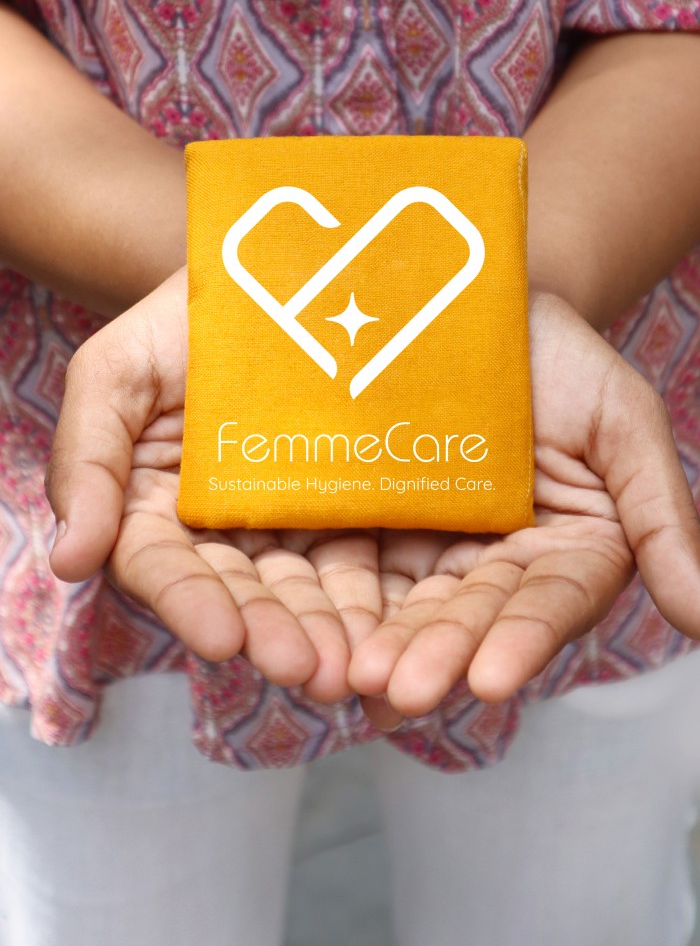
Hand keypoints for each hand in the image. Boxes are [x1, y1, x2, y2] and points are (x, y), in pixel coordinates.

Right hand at [45, 267, 384, 703]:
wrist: (276, 271)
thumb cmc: (181, 321)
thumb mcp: (115, 372)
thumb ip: (86, 460)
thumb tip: (70, 561)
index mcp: (158, 509)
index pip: (166, 567)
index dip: (192, 604)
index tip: (223, 639)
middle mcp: (225, 528)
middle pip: (247, 591)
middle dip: (276, 633)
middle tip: (311, 671)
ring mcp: (294, 519)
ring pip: (311, 586)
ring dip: (332, 631)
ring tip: (359, 665)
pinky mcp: (354, 505)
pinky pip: (370, 554)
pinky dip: (382, 594)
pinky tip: (403, 625)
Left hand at [349, 291, 699, 724]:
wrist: (474, 299)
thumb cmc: (563, 360)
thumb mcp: (622, 423)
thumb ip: (660, 517)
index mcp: (565, 552)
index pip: (547, 604)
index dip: (521, 640)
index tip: (491, 678)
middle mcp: (495, 564)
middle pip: (467, 616)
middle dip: (435, 654)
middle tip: (399, 691)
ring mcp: (428, 546)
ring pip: (402, 603)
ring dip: (377, 642)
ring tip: (351, 677)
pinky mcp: (369, 522)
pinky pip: (347, 563)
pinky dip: (331, 599)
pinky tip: (308, 630)